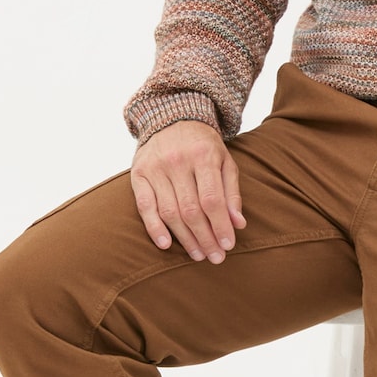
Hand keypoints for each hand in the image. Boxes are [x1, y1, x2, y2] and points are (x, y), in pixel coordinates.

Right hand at [131, 119, 246, 262]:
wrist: (172, 118)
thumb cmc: (204, 146)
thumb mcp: (225, 162)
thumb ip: (231, 192)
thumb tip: (238, 224)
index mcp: (203, 156)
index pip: (212, 200)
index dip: (220, 226)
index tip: (228, 246)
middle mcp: (177, 161)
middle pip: (191, 210)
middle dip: (205, 238)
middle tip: (215, 257)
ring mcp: (155, 167)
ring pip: (170, 212)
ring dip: (185, 239)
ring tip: (198, 255)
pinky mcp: (138, 173)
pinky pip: (145, 206)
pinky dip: (154, 227)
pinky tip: (166, 244)